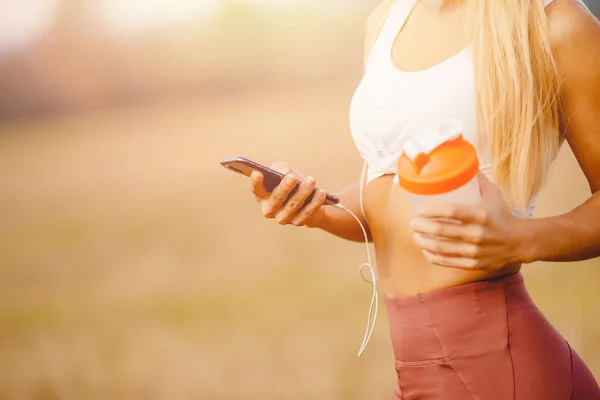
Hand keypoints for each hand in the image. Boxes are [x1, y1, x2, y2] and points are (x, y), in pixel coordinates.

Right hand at [249, 161, 327, 226]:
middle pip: (276, 199)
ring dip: (303, 192)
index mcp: (262, 195)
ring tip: (311, 180)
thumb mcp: (285, 170)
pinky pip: (307, 213)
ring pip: (293, 206)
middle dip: (284, 188)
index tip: (258, 173)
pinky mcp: (298, 222)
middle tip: (293, 177)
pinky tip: (321, 193)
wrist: (308, 197)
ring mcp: (283, 218)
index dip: (255, 182)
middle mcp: (269, 209)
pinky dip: (315, 202)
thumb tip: (284, 173)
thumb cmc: (292, 182)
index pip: (255, 189)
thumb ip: (281, 168)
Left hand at [410, 172, 532, 270]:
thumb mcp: (494, 195)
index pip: (451, 212)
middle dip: (421, 226)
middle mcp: (477, 234)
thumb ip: (478, 181)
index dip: (431, 211)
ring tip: (415, 235)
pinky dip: (433, 256)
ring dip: (423, 242)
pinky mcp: (473, 264)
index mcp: (480, 215)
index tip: (419, 210)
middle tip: (412, 223)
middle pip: (441, 230)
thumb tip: (463, 164)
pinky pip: (447, 261)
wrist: (521, 242)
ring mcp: (474, 251)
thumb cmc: (503, 216)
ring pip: (441, 248)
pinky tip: (425, 250)